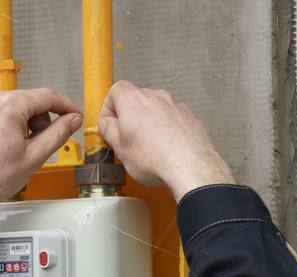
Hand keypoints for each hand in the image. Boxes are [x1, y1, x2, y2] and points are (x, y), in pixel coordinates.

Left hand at [0, 89, 82, 235]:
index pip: (47, 96)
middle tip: (34, 146)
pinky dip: (0, 125)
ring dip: (19, 124)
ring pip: (10, 107)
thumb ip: (59, 133)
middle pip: (28, 101)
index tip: (73, 114)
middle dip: (38, 121)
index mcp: (9, 106)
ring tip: (12, 149)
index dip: (65, 106)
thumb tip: (73, 120)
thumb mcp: (35, 156)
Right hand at [98, 81, 234, 199]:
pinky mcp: (190, 118)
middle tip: (127, 139)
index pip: (116, 90)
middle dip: (130, 116)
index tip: (109, 124)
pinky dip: (168, 130)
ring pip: (157, 110)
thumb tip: (107, 125)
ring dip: (150, 124)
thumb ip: (108, 131)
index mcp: (134, 100)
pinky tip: (166, 150)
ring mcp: (175, 106)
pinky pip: (173, 120)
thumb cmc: (155, 157)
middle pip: (137, 99)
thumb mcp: (119, 148)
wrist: (189, 166)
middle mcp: (156, 97)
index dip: (109, 108)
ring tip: (148, 148)